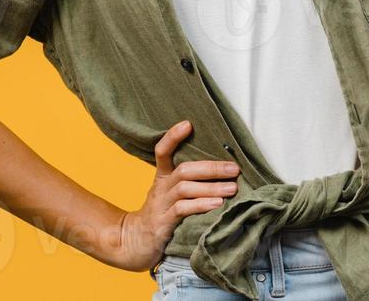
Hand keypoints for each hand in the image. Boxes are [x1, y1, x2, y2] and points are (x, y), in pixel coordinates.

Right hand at [111, 119, 240, 271]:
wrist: (135, 243)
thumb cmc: (161, 216)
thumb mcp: (170, 195)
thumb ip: (189, 182)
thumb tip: (223, 171)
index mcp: (162, 177)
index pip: (162, 151)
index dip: (172, 137)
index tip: (188, 124)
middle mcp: (161, 188)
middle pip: (184, 170)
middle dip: (211, 168)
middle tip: (234, 168)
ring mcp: (160, 205)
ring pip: (185, 189)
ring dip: (211, 187)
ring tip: (232, 189)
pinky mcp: (163, 223)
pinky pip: (182, 210)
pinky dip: (201, 205)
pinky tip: (217, 204)